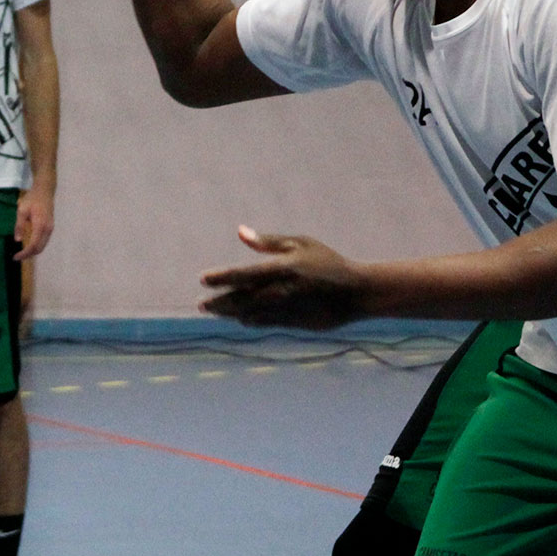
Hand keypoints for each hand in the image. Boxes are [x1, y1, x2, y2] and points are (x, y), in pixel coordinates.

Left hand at [13, 186, 54, 260]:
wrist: (45, 191)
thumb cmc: (32, 199)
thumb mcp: (22, 210)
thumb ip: (19, 226)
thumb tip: (17, 240)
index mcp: (40, 225)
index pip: (34, 245)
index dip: (25, 253)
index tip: (15, 257)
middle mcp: (47, 229)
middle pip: (39, 248)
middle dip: (28, 255)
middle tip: (17, 257)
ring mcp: (50, 228)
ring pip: (43, 246)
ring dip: (33, 251)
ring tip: (22, 253)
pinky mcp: (50, 227)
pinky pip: (44, 241)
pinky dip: (37, 246)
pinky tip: (29, 246)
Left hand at [200, 225, 367, 329]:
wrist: (356, 292)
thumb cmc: (327, 262)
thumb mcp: (300, 243)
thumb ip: (268, 241)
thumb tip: (240, 231)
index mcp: (281, 269)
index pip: (242, 275)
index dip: (221, 278)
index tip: (203, 279)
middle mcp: (280, 292)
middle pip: (241, 299)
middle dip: (219, 302)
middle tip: (201, 304)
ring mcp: (286, 310)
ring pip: (250, 314)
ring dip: (230, 313)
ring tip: (214, 311)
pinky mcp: (293, 324)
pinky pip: (264, 323)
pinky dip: (249, 321)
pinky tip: (239, 319)